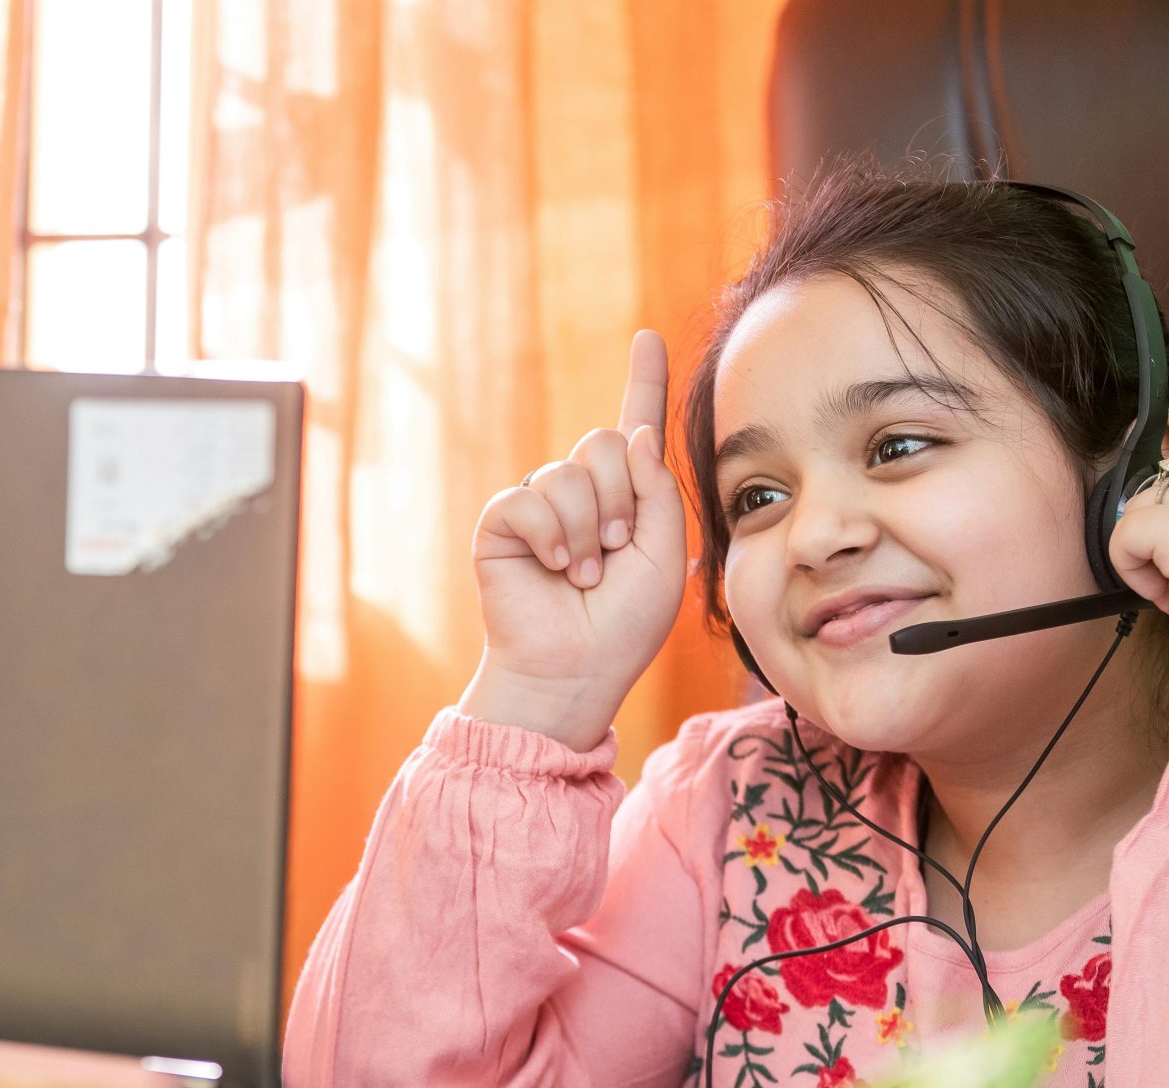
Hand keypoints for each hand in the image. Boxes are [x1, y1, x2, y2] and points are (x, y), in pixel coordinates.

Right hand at [460, 330, 688, 750]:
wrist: (574, 670)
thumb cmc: (624, 625)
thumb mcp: (665, 554)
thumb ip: (658, 491)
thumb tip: (633, 434)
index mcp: (626, 498)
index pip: (635, 428)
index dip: (643, 381)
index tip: (648, 337)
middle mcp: (581, 493)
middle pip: (601, 442)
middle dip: (618, 500)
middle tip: (615, 552)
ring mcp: (540, 506)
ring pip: (569, 473)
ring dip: (587, 530)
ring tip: (583, 574)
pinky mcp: (503, 523)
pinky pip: (529, 499)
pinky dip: (550, 536)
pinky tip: (554, 569)